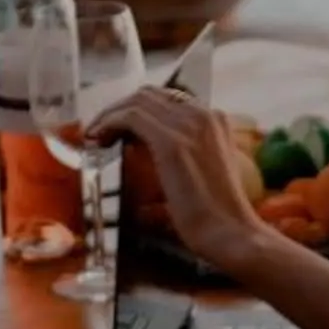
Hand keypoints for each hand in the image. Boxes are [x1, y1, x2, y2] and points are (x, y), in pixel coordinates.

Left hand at [99, 86, 263, 271]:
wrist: (232, 233)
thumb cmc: (219, 218)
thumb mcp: (206, 176)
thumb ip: (186, 160)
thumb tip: (156, 165)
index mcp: (216, 121)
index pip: (168, 101)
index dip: (138, 111)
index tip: (118, 129)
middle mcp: (204, 115)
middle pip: (150, 95)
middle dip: (120, 108)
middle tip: (101, 131)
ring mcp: (189, 125)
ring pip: (138, 102)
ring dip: (110, 115)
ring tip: (95, 136)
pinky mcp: (171, 142)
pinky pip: (131, 116)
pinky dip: (109, 122)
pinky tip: (98, 139)